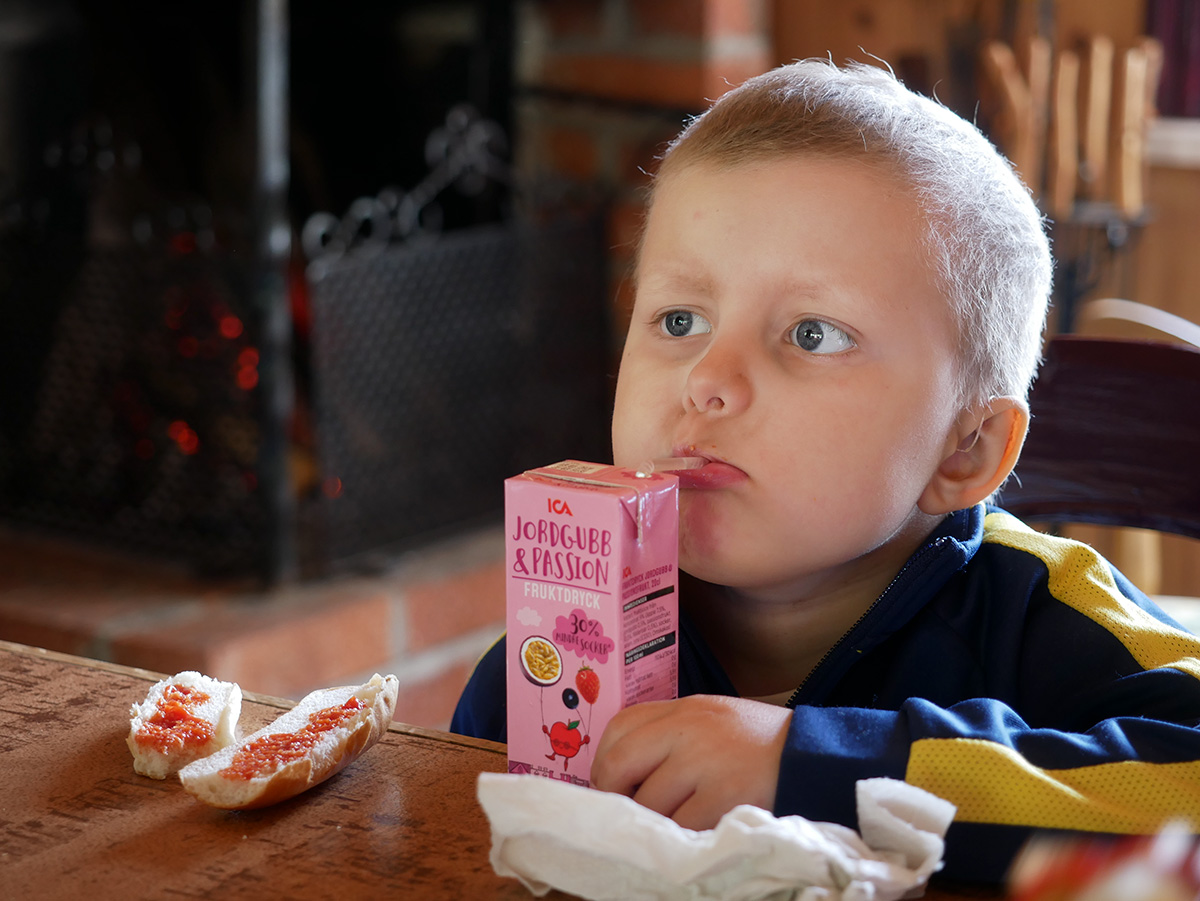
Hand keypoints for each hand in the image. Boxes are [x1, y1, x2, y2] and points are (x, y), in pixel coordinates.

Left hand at [590, 695, 790, 829]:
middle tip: (626, 813)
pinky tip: (693, 832)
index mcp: (684, 709)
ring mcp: (705, 762)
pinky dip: (680, 836)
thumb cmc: (759, 743)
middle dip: (616, 795)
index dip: (604, 761)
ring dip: (652, 821)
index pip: (620, 726)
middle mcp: (689, 730)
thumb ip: (671, 734)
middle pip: (621, 763)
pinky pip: (680, 826)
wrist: (815, 756)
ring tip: (670, 823)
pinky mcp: (723, 796)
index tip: (609, 784)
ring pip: (648, 803)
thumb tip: (621, 771)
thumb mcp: (712, 720)